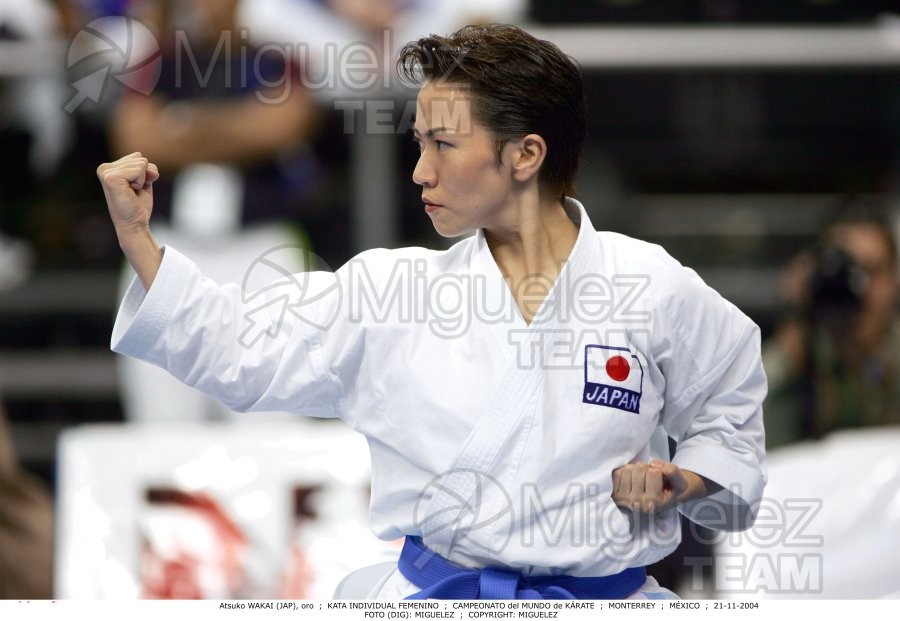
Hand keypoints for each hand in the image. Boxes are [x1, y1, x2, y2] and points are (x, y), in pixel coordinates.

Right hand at [96, 152, 162, 288]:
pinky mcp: (111, 178)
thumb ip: (147, 168)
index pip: (138, 157)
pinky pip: (139, 169)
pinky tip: (131, 192)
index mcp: (109, 168)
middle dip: (145, 176)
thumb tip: (150, 167)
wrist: (134, 224)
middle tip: (134, 192)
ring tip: (132, 193)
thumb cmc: (138, 206)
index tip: (135, 188)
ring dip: (142, 180)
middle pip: (140, 158)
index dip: (145, 173)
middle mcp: (104, 168)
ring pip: (141, 163)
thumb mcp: (144, 181)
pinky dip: (141, 182)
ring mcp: (106, 172)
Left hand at [611, 459, 699, 513]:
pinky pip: (618, 472)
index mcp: (653, 503)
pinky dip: (626, 472)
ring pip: (628, 468)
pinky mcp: (615, 495)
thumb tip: (653, 463)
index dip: (659, 470)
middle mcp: (636, 504)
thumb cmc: (670, 491)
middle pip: (640, 468)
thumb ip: (672, 471)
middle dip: (647, 468)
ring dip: (636, 470)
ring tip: (643, 480)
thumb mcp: (680, 482)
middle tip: (651, 479)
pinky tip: (633, 480)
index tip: (661, 480)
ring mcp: (624, 500)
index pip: (654, 472)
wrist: (658, 501)